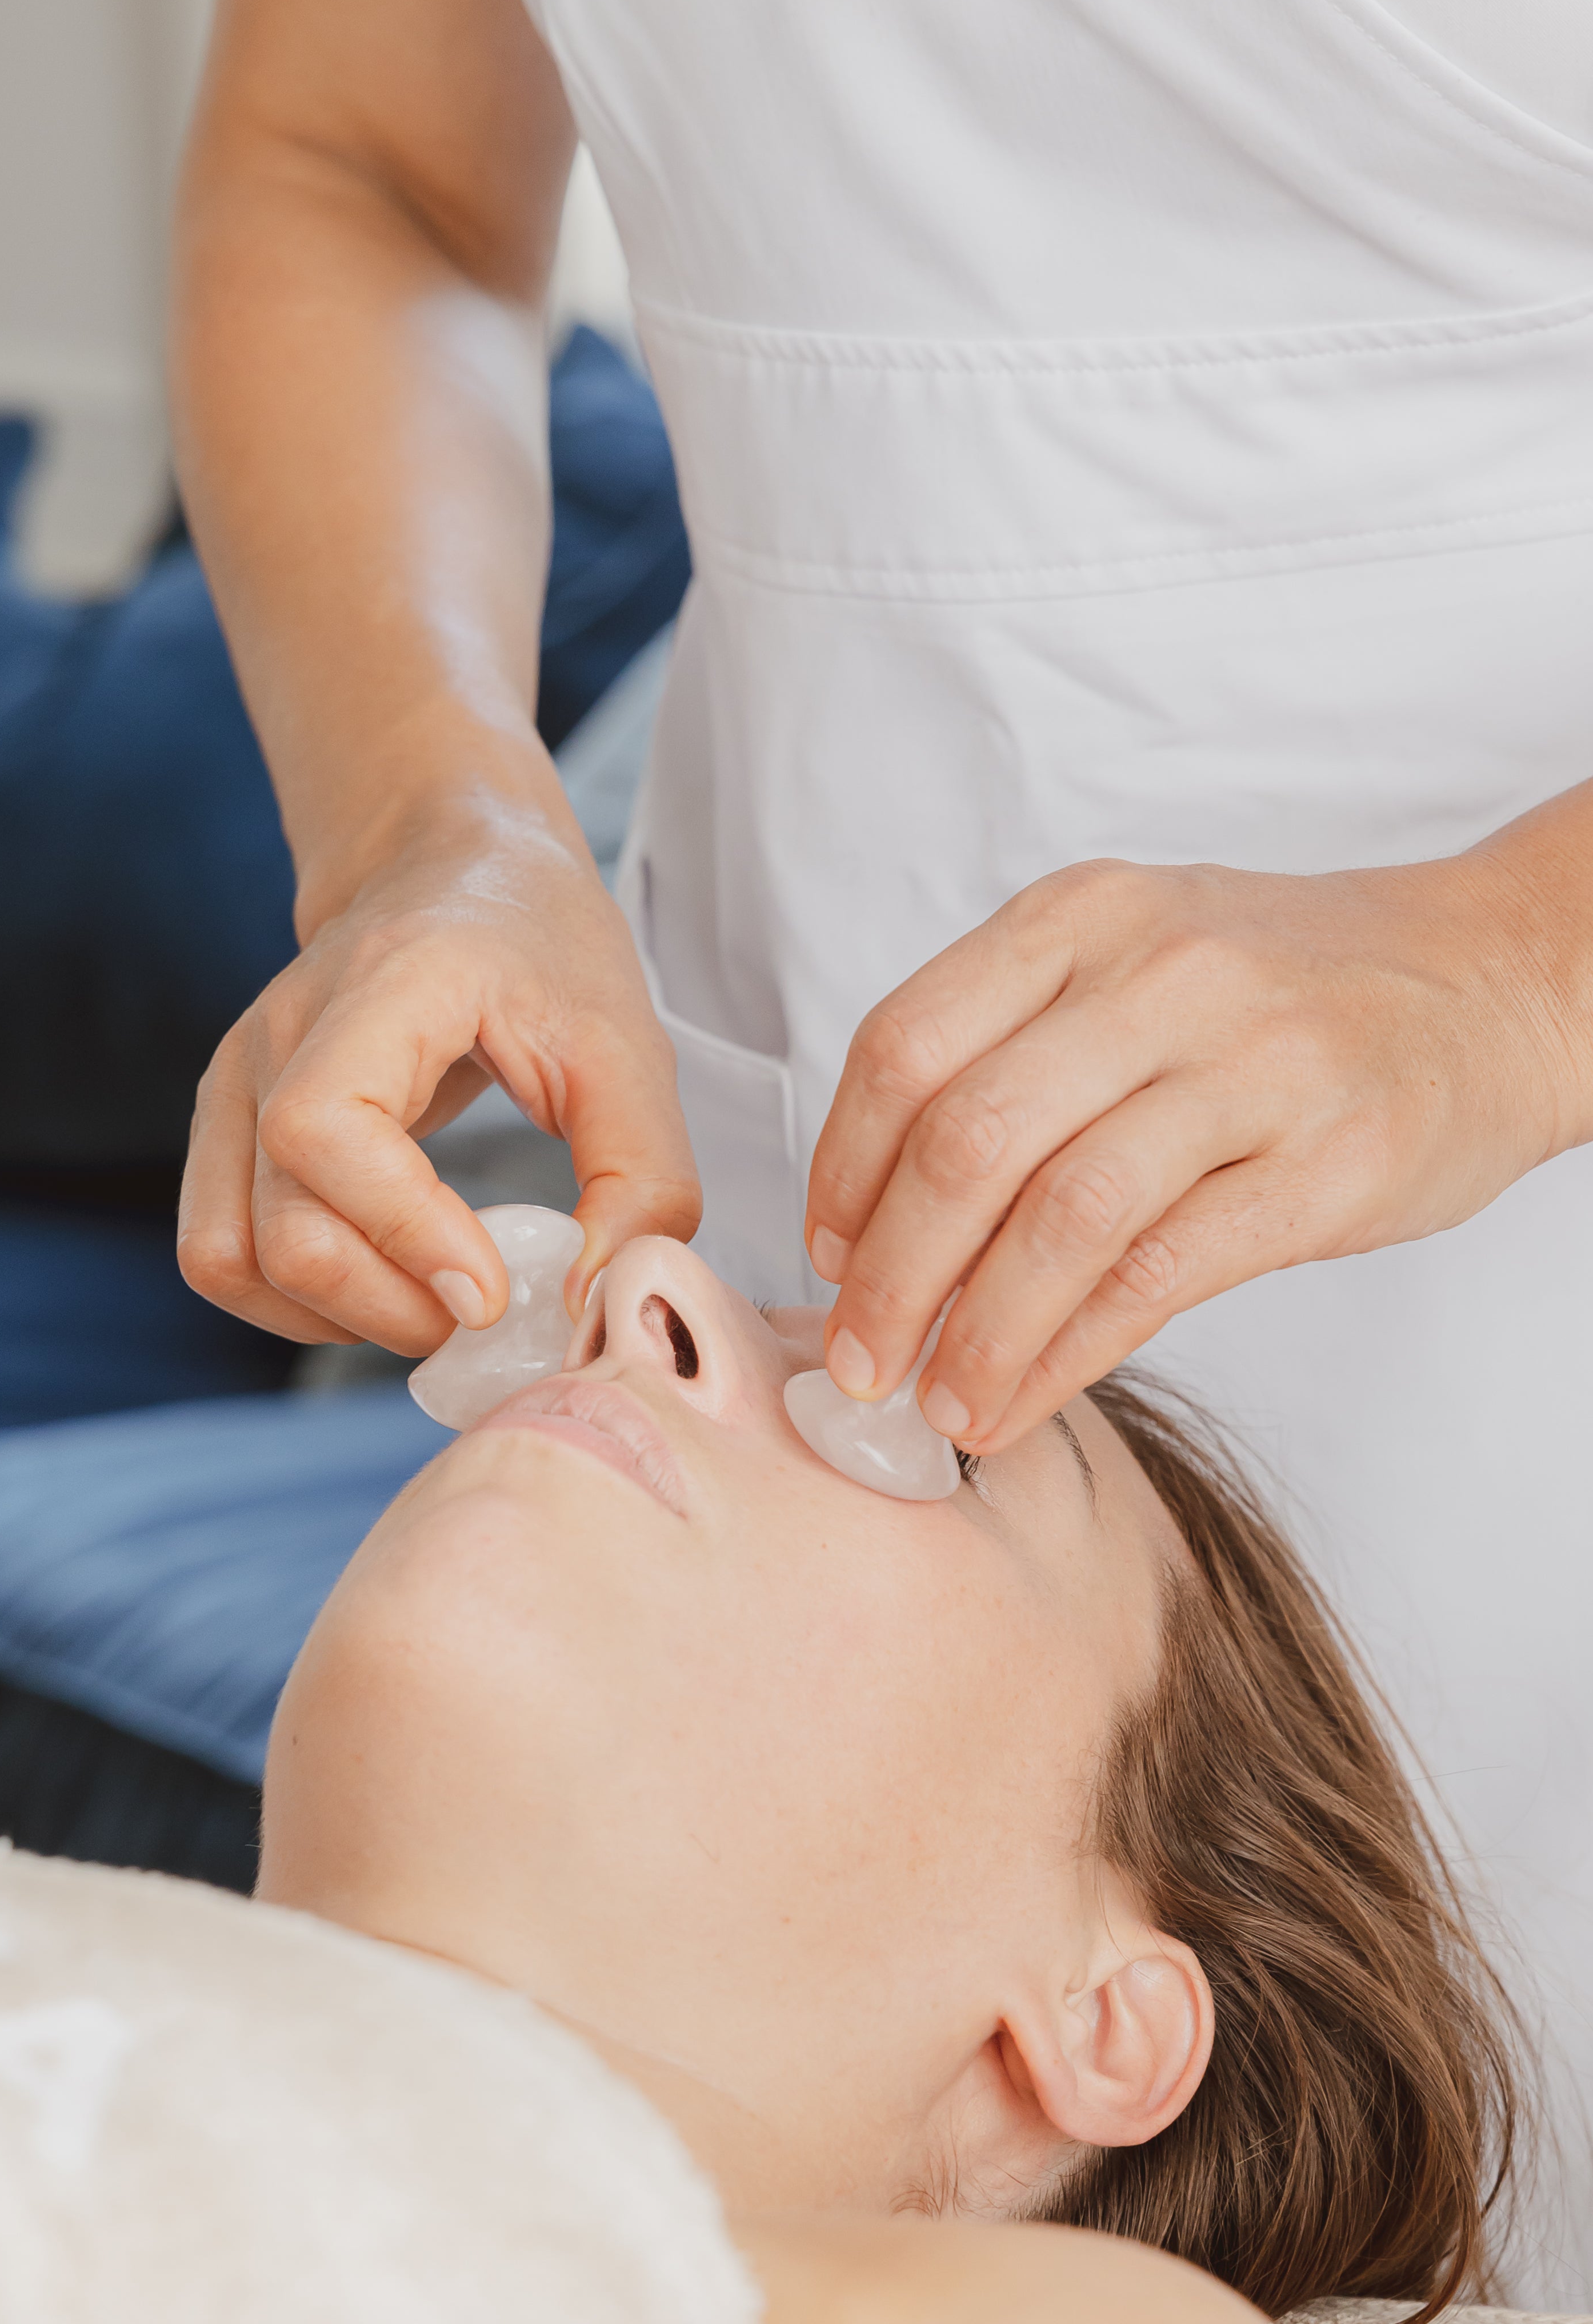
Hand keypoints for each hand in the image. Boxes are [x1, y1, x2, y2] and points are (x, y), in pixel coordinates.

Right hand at [179, 799, 700, 1353]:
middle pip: (283, 1229)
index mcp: (380, 987)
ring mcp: (237, 1081)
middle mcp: (280, 1035)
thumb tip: (591, 1303)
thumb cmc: (538, 944)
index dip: (401, 1232)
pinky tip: (379, 1287)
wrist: (446, 864)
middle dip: (392, 1307)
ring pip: (235, 1258)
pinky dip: (294, 1304)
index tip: (490, 1290)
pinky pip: (221, 1254)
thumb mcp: (628, 1045)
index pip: (321, 1130)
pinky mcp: (227, 1125)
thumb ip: (640, 1178)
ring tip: (432, 1306)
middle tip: (486, 1312)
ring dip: (337, 1318)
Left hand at [804, 844, 1589, 1453]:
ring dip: (976, 1334)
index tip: (827, 1254)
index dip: (842, 1171)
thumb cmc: (1292, 987)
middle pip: (966, 1141)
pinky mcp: (1325, 1164)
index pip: (904, 1047)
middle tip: (860, 1360)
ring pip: (1060, 1219)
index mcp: (1084, 917)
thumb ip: (1012, 1049)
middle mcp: (1158, 975)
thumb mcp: (1135, 959)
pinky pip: (1159, 1274)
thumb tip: (872, 1213)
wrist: (1496, 980)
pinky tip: (1024, 1396)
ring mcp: (1251, 1068)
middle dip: (889, 1275)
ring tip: (939, 1405)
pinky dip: (1069, 1353)